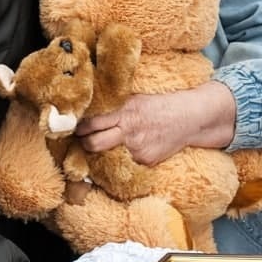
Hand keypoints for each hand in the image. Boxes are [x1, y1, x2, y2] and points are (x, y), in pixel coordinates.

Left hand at [75, 82, 235, 165]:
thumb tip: (89, 113)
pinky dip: (126, 158)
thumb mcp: (136, 99)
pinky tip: (134, 148)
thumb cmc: (160, 106)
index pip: (91, 123)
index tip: (71, 129)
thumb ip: (114, 107)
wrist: (189, 118)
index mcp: (124, 111)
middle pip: (93, 143)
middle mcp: (128, 130)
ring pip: (108, 155)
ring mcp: (137, 148)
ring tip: (107, 145)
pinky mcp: (145, 160)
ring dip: (105, 152)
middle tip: (80, 141)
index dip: (78, 128)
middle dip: (84, 144)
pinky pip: (126, 162)